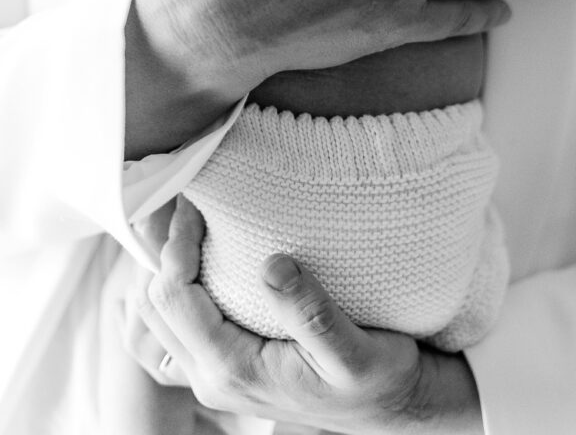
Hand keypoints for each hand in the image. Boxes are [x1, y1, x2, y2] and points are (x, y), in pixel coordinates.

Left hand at [131, 198, 483, 433]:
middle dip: (159, 248)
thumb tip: (273, 264)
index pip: (174, 297)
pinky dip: (175, 285)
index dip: (175, 245)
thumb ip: (312, 312)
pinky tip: (195, 255)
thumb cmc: (378, 379)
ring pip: (157, 315)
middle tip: (184, 198)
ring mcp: (214, 373)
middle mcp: (212, 376)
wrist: (392, 407)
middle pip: (153, 304)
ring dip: (163, 264)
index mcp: (233, 369)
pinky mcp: (225, 364)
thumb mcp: (355, 351)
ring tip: (186, 216)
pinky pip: (175, 325)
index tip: (196, 204)